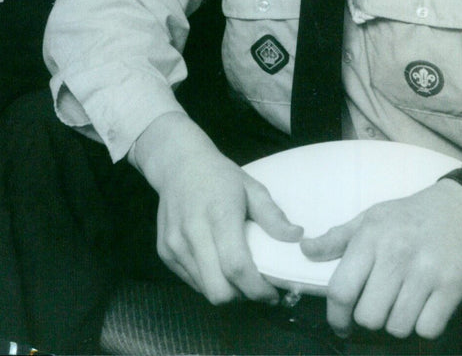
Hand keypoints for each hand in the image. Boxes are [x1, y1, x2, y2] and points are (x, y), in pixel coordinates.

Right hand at [131, 113, 302, 304]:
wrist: (178, 164)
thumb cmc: (219, 176)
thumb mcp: (251, 187)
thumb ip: (273, 216)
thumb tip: (297, 237)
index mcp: (219, 214)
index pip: (236, 267)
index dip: (257, 289)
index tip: (272, 293)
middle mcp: (193, 232)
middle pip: (218, 290)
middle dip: (241, 297)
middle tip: (255, 287)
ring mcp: (175, 244)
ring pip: (204, 290)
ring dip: (225, 290)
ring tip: (237, 274)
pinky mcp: (164, 252)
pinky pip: (191, 281)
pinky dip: (208, 280)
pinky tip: (216, 263)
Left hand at [300, 180, 461, 340]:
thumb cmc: (412, 214)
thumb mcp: (372, 217)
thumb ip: (338, 237)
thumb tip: (304, 249)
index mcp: (371, 236)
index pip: (341, 290)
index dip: (336, 317)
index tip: (341, 324)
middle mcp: (396, 253)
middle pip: (368, 316)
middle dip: (370, 320)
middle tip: (378, 309)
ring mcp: (426, 270)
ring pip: (397, 327)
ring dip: (398, 323)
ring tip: (403, 305)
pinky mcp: (453, 285)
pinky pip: (428, 329)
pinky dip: (424, 326)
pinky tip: (425, 308)